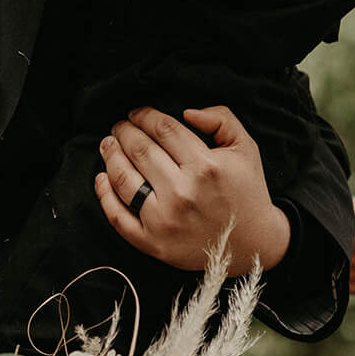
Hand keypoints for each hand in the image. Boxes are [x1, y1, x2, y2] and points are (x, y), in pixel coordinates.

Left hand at [94, 105, 291, 275]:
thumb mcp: (245, 147)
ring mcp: (165, 220)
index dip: (145, 115)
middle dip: (124, 132)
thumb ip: (221, 119)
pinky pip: (119, 218)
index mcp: (206, 166)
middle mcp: (183, 192)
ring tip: (107, 144)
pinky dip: (104, 196)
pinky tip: (101, 178)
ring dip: (110, 156)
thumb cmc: (247, 191)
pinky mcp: (154, 243)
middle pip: (140, 150)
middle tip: (119, 126)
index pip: (163, 129)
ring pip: (124, 179)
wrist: (254, 243)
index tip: (137, 113)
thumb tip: (186, 112)